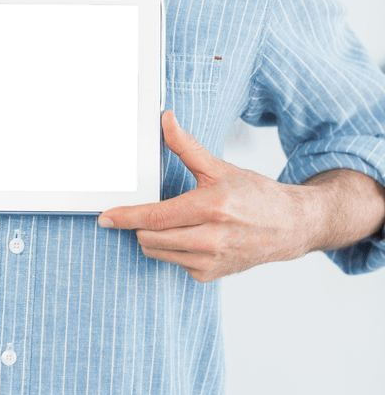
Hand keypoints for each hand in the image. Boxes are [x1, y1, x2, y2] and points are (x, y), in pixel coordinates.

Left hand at [97, 111, 311, 281]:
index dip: (125, 217)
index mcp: (211, 208)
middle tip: (151, 209)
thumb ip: (185, 146)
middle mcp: (211, 239)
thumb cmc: (255, 196)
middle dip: (140, 224)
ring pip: (158, 252)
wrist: (289, 225)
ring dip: (154, 237)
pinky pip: (174, 262)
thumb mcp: (218, 167)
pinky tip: (191, 236)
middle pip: (150, 238)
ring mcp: (211, 261)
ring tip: (175, 220)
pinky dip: (173, 249)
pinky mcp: (211, 274)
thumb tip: (165, 120)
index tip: (106, 217)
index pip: (155, 217)